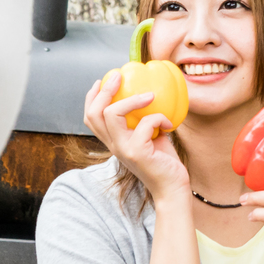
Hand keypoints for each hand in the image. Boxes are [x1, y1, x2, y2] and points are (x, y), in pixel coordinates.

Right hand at [83, 69, 186, 201]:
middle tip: (118, 76)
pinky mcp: (137, 153)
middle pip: (93, 114)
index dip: (92, 97)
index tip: (102, 80)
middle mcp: (113, 145)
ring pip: (112, 114)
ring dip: (131, 99)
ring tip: (149, 95)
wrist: (172, 188)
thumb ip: (144, 120)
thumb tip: (150, 92)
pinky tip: (169, 123)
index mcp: (113, 141)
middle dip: (103, 91)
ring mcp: (123, 149)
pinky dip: (160, 117)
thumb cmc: (164, 161)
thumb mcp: (150, 135)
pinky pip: (145, 123)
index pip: (90, 118)